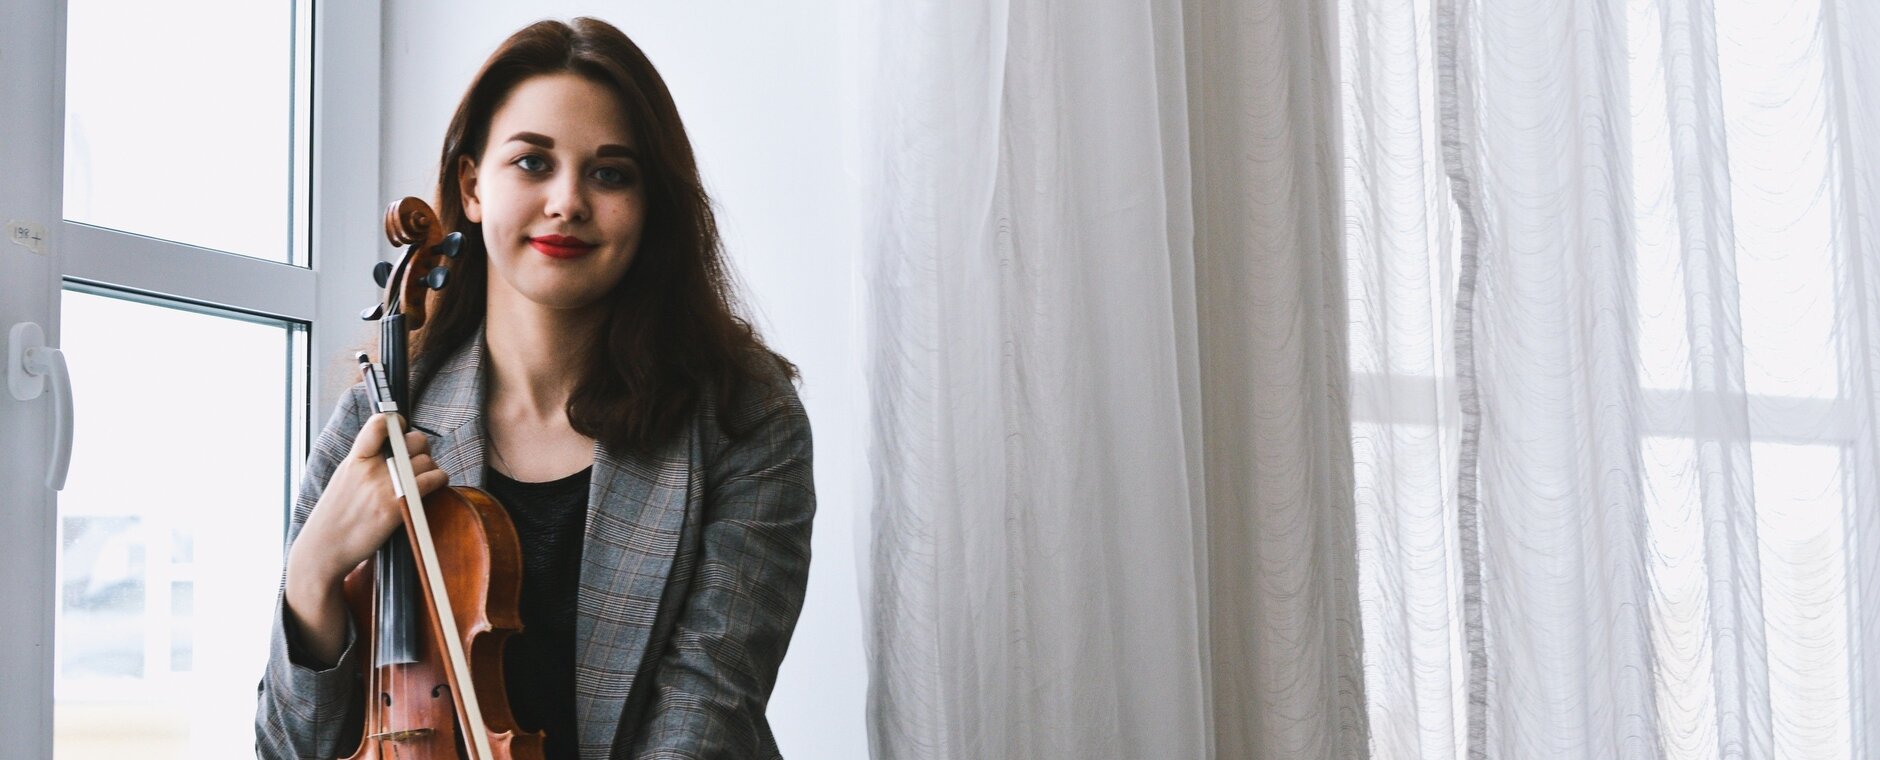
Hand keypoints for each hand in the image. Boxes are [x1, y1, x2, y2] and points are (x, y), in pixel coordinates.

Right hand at [281, 413, 449, 665]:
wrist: (322, 550)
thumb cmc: (334, 519)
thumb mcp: (343, 480)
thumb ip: (364, 463)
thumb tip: (389, 451)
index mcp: (354, 459)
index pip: (379, 424)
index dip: (397, 422)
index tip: (401, 428)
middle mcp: (370, 467)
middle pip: (414, 440)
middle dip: (421, 449)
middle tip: (416, 463)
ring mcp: (384, 485)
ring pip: (427, 460)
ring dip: (431, 468)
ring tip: (423, 480)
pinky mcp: (397, 505)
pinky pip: (432, 480)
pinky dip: (439, 480)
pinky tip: (433, 486)